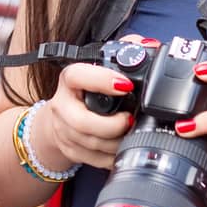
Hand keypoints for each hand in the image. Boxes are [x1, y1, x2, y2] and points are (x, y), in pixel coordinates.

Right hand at [35, 34, 157, 169]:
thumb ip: (124, 50)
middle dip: (111, 126)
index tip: (126, 85)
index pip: (77, 76)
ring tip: (131, 134)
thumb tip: (148, 45)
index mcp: (70, 81)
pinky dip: (113, 157)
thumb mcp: (99, 66)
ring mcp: (64, 131)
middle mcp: (62, 106)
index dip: (101, 80)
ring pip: (91, 144)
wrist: (59, 118)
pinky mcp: (71, 150)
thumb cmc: (85, 89)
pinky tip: (122, 149)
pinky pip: (95, 160)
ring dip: (116, 143)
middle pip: (82, 122)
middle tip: (130, 120)